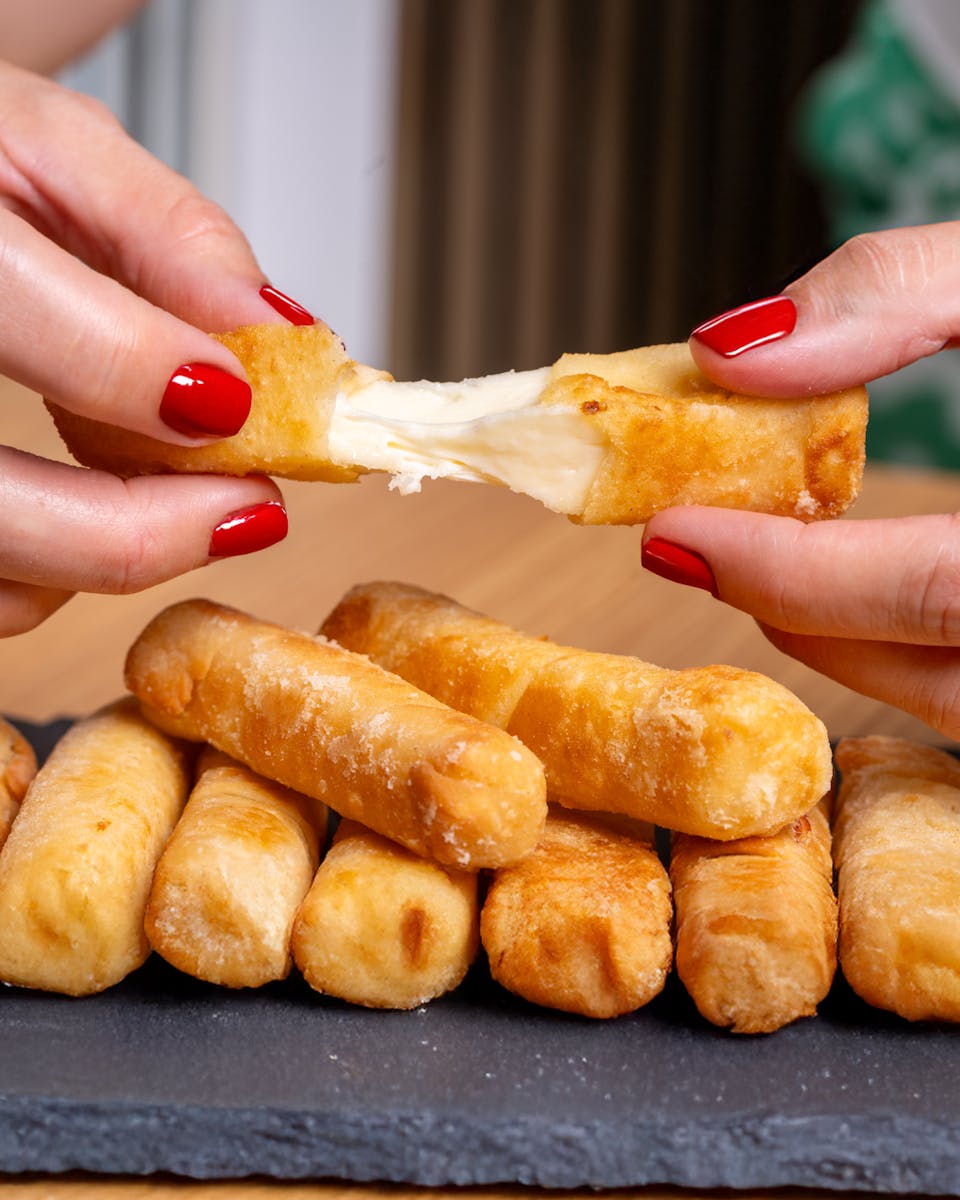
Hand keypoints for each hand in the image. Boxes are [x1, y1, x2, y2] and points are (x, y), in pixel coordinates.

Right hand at [0, 61, 313, 635]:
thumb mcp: (48, 144)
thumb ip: (163, 230)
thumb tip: (267, 327)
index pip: (13, 306)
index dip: (131, 365)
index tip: (234, 399)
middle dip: (135, 530)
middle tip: (244, 505)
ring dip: (102, 557)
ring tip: (167, 497)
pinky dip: (50, 574)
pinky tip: (82, 504)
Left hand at [641, 221, 959, 738]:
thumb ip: (902, 288)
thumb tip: (732, 350)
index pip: (937, 588)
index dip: (789, 575)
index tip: (674, 536)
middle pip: (949, 676)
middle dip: (805, 619)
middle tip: (717, 554)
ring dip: (859, 650)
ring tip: (786, 576)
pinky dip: (929, 657)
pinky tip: (884, 602)